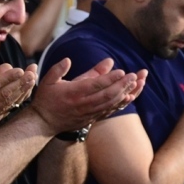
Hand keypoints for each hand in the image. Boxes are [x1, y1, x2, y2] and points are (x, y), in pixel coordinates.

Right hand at [0, 63, 36, 139]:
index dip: (7, 77)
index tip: (19, 69)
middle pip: (5, 93)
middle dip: (20, 83)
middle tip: (32, 72)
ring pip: (9, 102)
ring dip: (22, 90)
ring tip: (33, 79)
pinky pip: (7, 109)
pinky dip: (18, 101)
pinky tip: (25, 93)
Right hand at [30, 58, 144, 134]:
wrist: (44, 123)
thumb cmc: (46, 98)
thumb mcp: (49, 80)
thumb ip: (59, 69)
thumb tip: (70, 59)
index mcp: (73, 92)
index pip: (95, 85)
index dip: (110, 79)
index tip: (122, 71)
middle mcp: (83, 103)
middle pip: (107, 95)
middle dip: (123, 85)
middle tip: (135, 75)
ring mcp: (89, 112)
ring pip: (111, 103)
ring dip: (127, 93)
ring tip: (139, 82)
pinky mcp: (92, 117)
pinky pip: (110, 110)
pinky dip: (121, 103)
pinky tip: (131, 96)